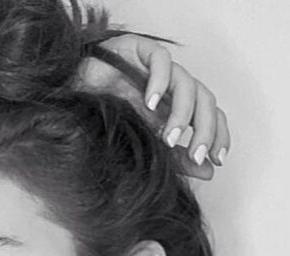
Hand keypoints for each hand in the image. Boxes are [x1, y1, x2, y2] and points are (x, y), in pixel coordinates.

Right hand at [76, 34, 229, 180]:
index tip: (216, 158)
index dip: (218, 133)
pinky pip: (161, 60)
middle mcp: (171, 87)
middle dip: (205, 129)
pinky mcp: (139, 50)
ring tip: (168, 137)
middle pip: (205, 99)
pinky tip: (149, 102)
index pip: (210, 115)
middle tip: (196, 154)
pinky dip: (160, 81)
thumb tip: (209, 171)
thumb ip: (178, 159)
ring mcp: (157, 69)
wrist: (70, 100)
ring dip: (183, 113)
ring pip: (187, 83)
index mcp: (177, 107)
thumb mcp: (146, 147)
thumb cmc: (107, 121)